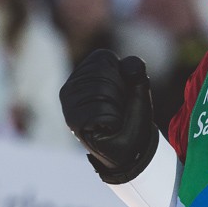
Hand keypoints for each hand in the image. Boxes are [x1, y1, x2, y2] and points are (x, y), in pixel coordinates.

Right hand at [59, 49, 158, 184]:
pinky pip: (99, 112)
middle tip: (118, 108)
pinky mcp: (72, 121)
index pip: (104, 58)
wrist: (132, 148)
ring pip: (101, 93)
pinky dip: (113, 121)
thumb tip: (129, 65)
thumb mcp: (138, 88)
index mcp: (85, 72)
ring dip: (117, 108)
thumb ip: (136, 71)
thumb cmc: (132, 115)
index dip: (122, 74)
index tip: (122, 92)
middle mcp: (71, 86)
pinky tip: (108, 128)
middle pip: (103, 76)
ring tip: (113, 118)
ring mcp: (68, 104)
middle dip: (120, 93)